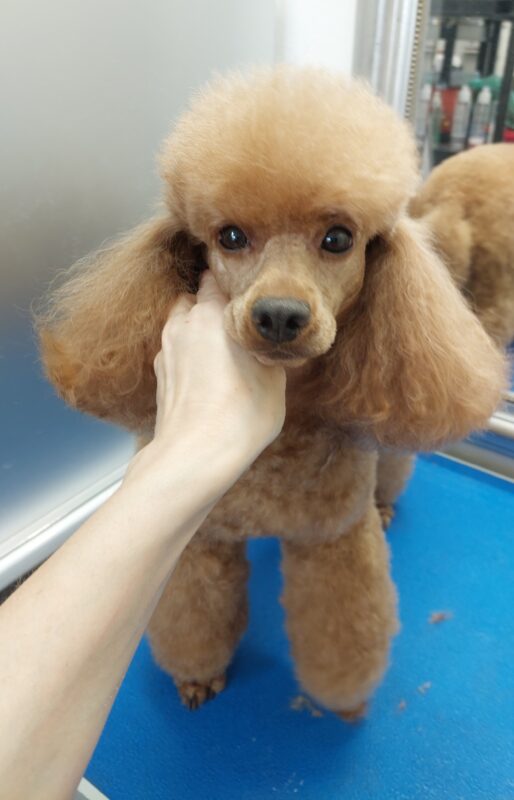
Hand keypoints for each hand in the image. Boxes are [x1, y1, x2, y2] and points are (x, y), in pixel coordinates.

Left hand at [152, 271, 285, 468]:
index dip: (232, 285)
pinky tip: (205, 379)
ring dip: (197, 332)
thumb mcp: (274, 377)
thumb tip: (269, 344)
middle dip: (213, 308)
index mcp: (213, 313)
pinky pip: (174, 353)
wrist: (197, 454)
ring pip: (181, 325)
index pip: (216, 279)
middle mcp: (183, 323)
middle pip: (195, 299)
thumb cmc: (241, 413)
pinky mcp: (159, 375)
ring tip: (221, 354)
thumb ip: (268, 349)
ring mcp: (166, 349)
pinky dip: (187, 357)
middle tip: (238, 327)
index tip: (247, 296)